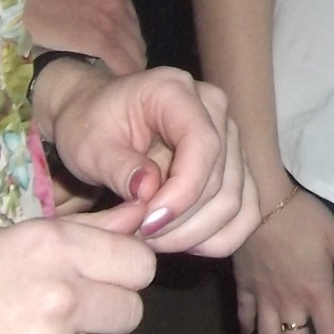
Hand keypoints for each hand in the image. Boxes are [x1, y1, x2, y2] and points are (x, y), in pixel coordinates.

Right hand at [0, 212, 154, 333]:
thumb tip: (145, 213)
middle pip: (130, 313)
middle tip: (47, 325)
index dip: (119, 277)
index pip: (139, 264)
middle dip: (99, 322)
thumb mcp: (6, 246)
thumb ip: (84, 232)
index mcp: (52, 247)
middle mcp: (60, 296)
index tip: (93, 287)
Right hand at [25, 0, 146, 75]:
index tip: (120, 46)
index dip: (126, 33)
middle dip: (130, 50)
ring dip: (130, 65)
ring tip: (120, 77)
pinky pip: (123, 62)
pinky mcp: (99, 40)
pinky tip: (120, 83)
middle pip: (134, 34)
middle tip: (119, 65)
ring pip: (133, 49)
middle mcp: (116, 0)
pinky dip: (125, 73)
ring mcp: (110, 20)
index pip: (130, 15)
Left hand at [41, 64, 260, 257]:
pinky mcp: (234, 167)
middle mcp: (215, 110)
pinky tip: (183, 242)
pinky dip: (217, 238)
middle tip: (139, 237)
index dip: (182, 192)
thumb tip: (148, 192)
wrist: (96, 117)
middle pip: (221, 180)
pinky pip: (244, 212)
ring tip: (153, 240)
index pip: (203, 144)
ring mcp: (230, 138)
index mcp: (177, 91)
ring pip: (235, 202)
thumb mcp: (88, 145)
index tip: (147, 224)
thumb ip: (118, 167)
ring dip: (196, 234)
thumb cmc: (90, 126)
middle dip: (181, 221)